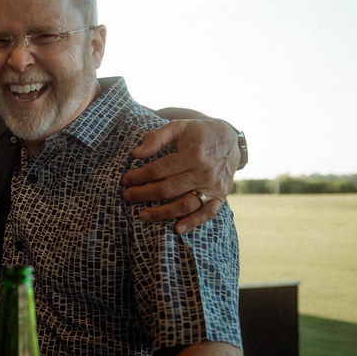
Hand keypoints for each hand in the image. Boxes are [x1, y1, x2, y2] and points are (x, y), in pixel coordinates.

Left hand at [122, 119, 238, 233]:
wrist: (231, 139)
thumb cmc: (199, 132)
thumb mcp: (178, 126)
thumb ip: (157, 138)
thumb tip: (135, 154)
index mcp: (193, 154)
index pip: (159, 170)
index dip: (139, 176)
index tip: (125, 180)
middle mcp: (204, 172)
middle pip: (168, 189)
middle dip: (143, 194)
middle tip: (127, 196)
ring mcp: (213, 186)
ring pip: (184, 204)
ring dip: (161, 213)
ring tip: (142, 215)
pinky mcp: (221, 196)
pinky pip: (207, 213)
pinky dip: (192, 222)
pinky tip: (176, 229)